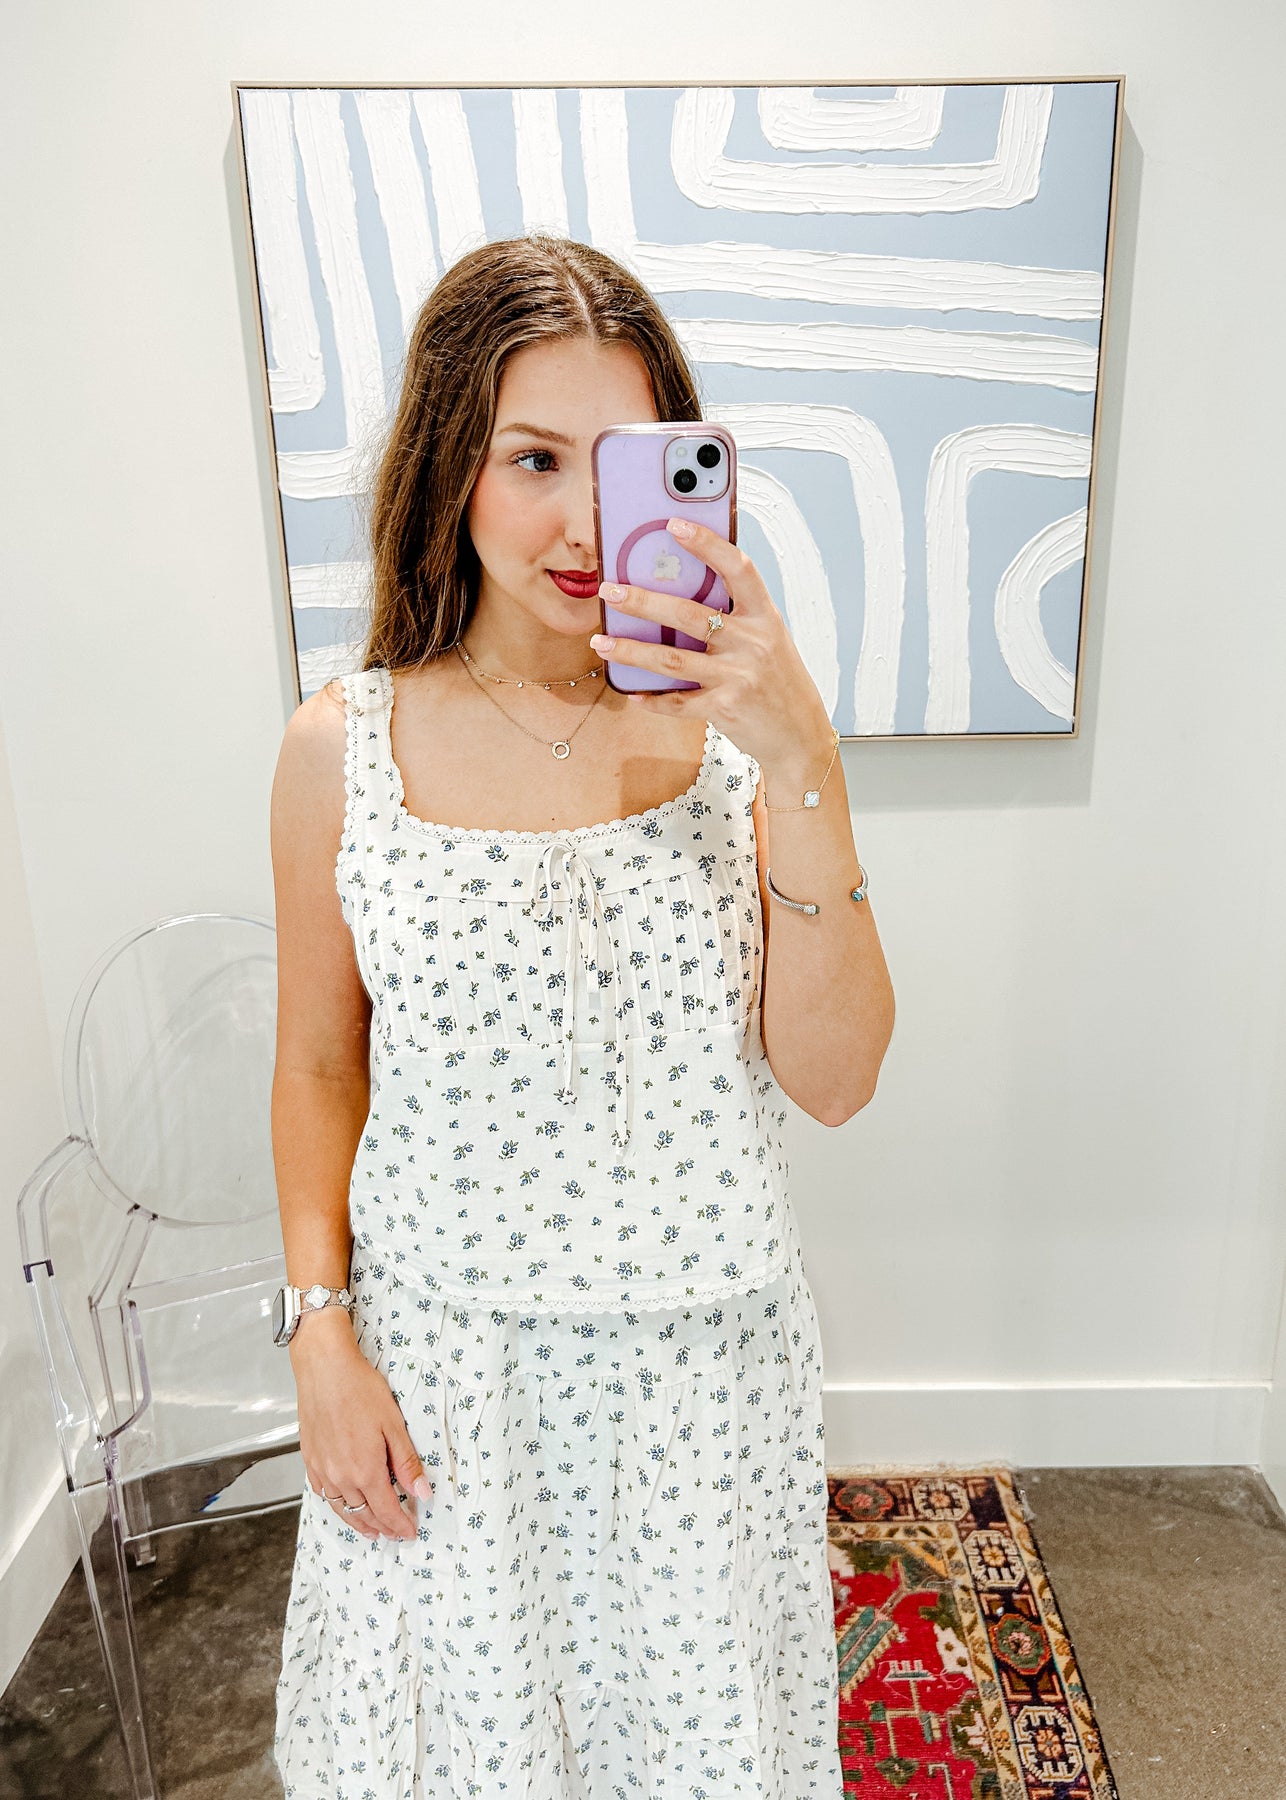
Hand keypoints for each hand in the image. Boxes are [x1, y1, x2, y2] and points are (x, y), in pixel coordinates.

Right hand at [291, 1309, 430, 1540]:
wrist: (324, 1368)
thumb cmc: (359, 1389)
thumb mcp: (393, 1424)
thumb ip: (406, 1462)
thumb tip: (421, 1493)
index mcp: (365, 1469)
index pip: (387, 1509)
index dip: (400, 1524)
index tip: (410, 1532)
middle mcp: (340, 1476)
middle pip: (364, 1513)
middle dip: (383, 1527)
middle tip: (395, 1534)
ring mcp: (321, 1469)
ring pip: (342, 1509)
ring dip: (359, 1523)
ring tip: (372, 1531)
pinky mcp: (309, 1459)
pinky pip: (323, 1494)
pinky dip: (337, 1506)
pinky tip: (343, 1505)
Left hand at [590, 515, 834, 779]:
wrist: (800, 735)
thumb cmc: (779, 682)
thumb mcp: (769, 640)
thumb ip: (735, 618)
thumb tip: (681, 592)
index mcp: (764, 617)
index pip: (738, 569)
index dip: (707, 544)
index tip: (673, 526)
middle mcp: (753, 643)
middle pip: (688, 615)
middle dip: (642, 601)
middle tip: (609, 591)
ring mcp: (738, 677)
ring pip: (672, 660)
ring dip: (631, 651)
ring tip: (601, 642)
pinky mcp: (725, 708)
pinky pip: (678, 702)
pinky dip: (652, 699)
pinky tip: (632, 693)